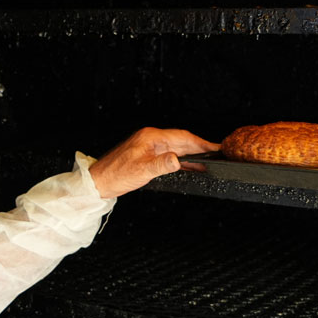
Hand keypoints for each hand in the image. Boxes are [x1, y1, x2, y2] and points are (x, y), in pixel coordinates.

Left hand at [88, 127, 219, 198]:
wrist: (99, 181)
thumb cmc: (116, 174)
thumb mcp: (141, 171)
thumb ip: (162, 165)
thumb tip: (178, 159)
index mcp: (151, 137)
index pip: (182, 136)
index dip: (201, 142)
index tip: (215, 147)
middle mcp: (151, 139)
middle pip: (182, 140)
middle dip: (200, 147)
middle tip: (218, 154)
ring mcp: (149, 146)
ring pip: (177, 148)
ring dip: (192, 154)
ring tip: (208, 162)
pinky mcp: (147, 155)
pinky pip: (170, 155)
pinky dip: (182, 160)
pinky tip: (190, 166)